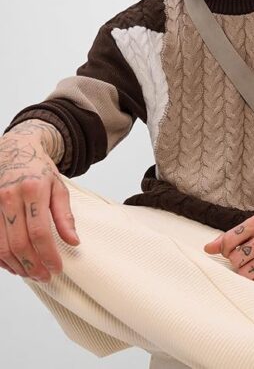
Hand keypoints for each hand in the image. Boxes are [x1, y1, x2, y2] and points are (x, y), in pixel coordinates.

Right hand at [0, 133, 79, 282]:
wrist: (16, 149)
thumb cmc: (38, 169)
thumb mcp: (58, 187)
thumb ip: (65, 215)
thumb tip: (74, 241)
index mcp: (32, 190)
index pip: (40, 232)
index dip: (48, 255)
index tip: (57, 268)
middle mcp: (9, 197)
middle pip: (18, 243)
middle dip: (32, 265)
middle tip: (44, 276)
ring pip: (1, 246)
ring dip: (16, 266)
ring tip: (31, 274)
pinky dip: (1, 258)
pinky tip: (14, 264)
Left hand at [204, 214, 253, 287]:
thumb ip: (230, 237)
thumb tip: (207, 249)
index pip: (228, 240)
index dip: (223, 249)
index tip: (228, 251)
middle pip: (235, 260)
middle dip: (236, 262)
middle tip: (244, 259)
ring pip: (245, 274)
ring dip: (245, 273)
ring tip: (252, 266)